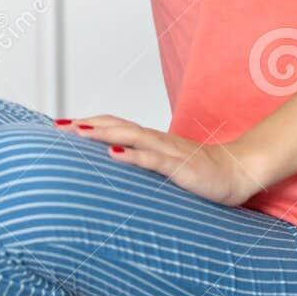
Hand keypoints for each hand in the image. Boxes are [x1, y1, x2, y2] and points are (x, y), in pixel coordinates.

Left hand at [57, 115, 265, 206]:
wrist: (238, 172)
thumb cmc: (200, 172)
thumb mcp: (165, 167)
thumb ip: (144, 165)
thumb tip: (116, 168)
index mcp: (151, 140)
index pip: (114, 124)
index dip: (88, 122)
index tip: (60, 125)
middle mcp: (156, 140)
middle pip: (116, 125)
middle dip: (86, 124)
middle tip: (58, 127)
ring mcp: (168, 151)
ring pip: (131, 136)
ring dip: (103, 132)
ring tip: (78, 132)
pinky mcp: (180, 167)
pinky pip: (153, 159)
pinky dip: (132, 155)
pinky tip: (113, 153)